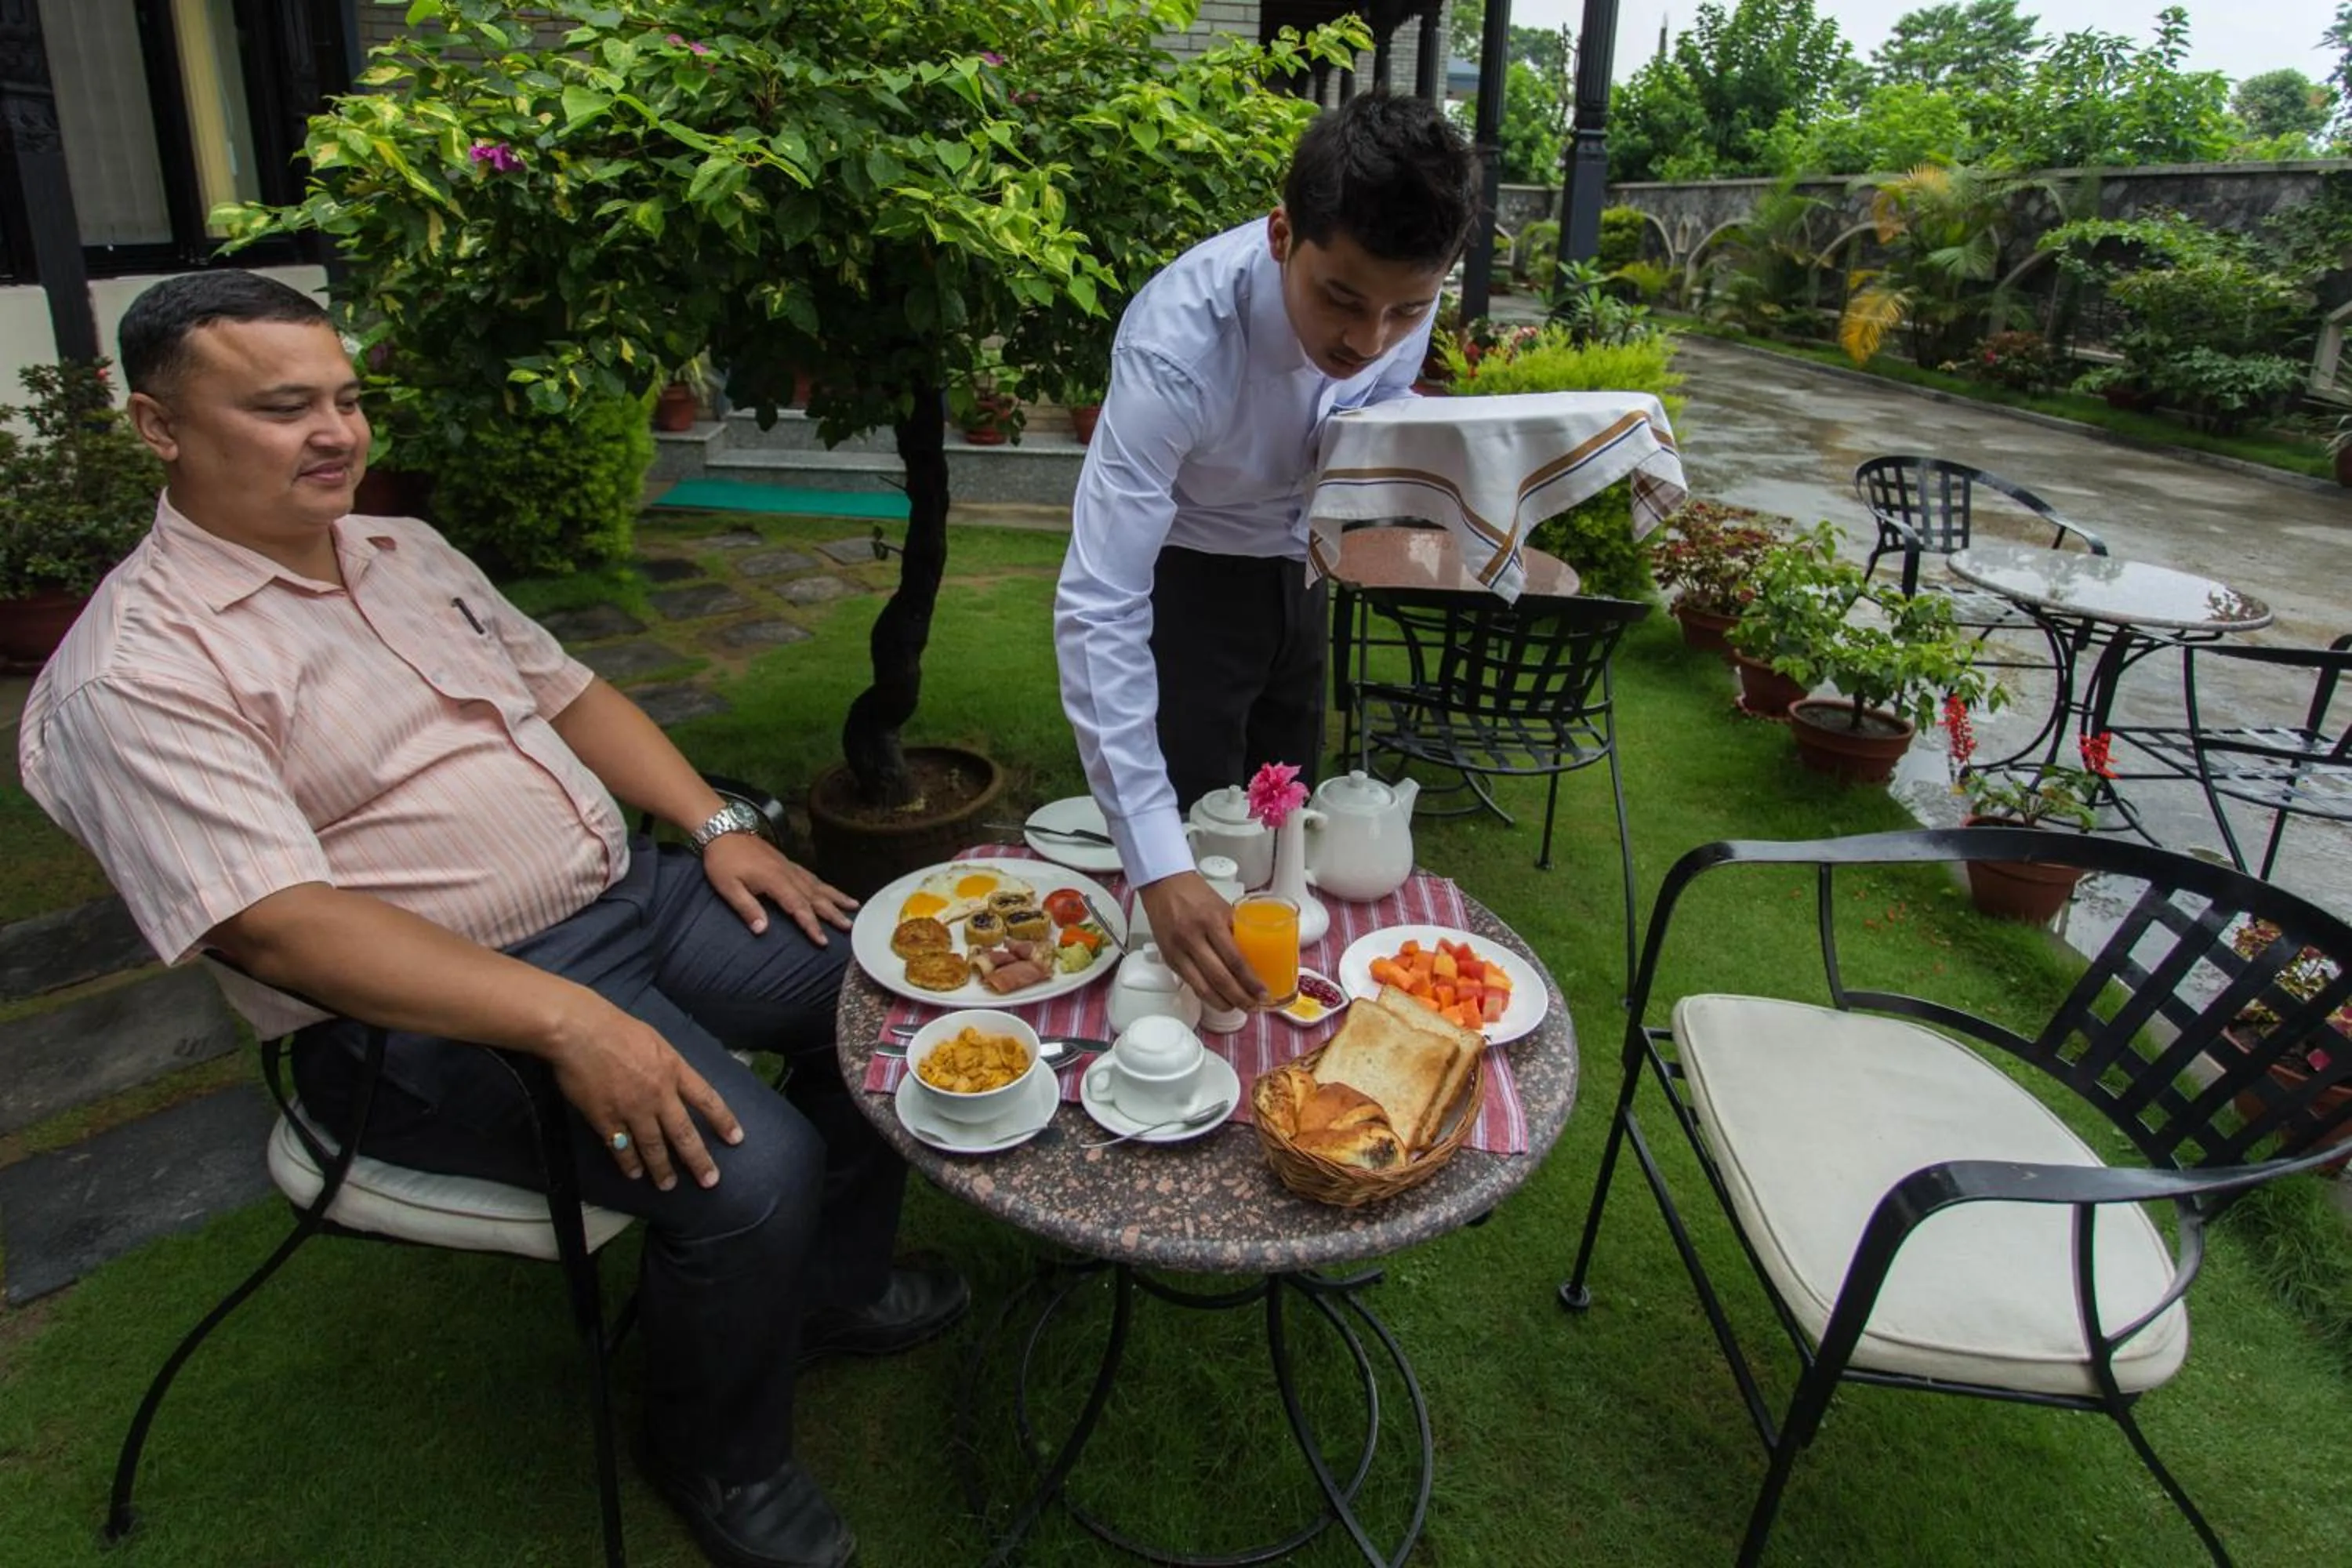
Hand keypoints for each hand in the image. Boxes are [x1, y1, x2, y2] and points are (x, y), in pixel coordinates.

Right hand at [549, 999, 743, 1190]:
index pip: (707, 1099)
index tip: (736, 1138)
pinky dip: (628, 1163)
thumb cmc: (614, 1027)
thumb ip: (667, 1064)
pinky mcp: (606, 1119)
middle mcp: (658, 1094)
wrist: (579, 1031)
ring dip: (663, 1169)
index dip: (723, 1120)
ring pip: (653, 1146)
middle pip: (684, 1133)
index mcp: (673, 1069)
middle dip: (699, 1159)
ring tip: (669, 1185)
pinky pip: (621, 1147)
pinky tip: (634, 1173)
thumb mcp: (655, 1040)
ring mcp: (632, 1109)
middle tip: (710, 1180)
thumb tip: (674, 1078)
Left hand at [701, 832, 857, 943]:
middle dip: (832, 913)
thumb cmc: (722, 861)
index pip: (798, 907)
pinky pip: (811, 876)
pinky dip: (824, 885)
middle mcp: (788, 874)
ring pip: (817, 885)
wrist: (723, 830)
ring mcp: (789, 866)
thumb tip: (762, 930)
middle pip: (814, 896)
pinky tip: (830, 891)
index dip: (811, 925)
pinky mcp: (786, 862)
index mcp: (775, 881)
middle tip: (849, 926)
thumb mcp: (728, 887)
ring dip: (836, 897)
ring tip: (854, 905)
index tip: (823, 941)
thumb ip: (747, 908)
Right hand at [1137, 871, 1265, 1012]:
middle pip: (1220, 978)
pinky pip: (1190, 983)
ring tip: (1238, 1007)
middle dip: (1240, 998)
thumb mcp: (1222, 907)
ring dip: (1223, 1002)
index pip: (1235, 959)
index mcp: (1211, 922)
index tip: (1263, 992)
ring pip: (1203, 987)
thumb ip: (1236, 930)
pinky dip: (1206, 995)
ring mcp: (1178, 950)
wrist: (1163, 884)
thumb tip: (1256, 955)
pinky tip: (1218, 999)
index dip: (1251, 981)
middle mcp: (1193, 938)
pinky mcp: (1169, 958)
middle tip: (1254, 1006)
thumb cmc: (1195, 893)